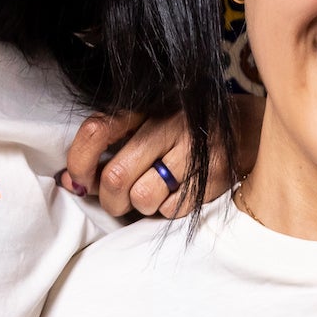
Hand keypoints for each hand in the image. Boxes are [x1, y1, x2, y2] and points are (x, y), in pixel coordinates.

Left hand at [58, 97, 262, 218]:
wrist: (246, 128)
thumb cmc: (181, 132)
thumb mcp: (146, 124)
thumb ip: (108, 147)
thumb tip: (70, 181)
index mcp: (145, 106)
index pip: (97, 129)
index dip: (80, 162)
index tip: (80, 181)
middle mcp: (167, 122)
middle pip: (116, 175)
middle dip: (110, 200)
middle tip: (117, 202)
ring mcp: (193, 149)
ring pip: (142, 198)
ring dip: (140, 208)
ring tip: (152, 196)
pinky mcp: (213, 175)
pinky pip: (171, 210)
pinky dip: (167, 210)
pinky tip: (176, 195)